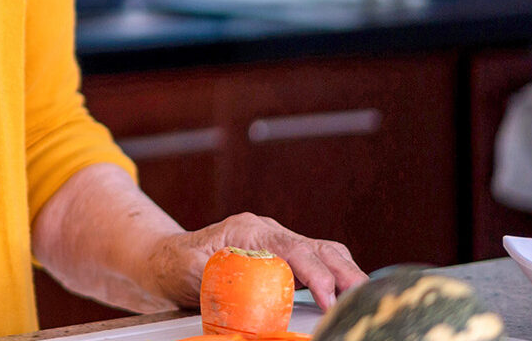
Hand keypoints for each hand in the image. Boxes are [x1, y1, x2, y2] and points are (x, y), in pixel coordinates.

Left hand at [146, 213, 366, 309]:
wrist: (166, 259)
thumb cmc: (176, 263)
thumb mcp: (190, 269)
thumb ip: (217, 275)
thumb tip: (244, 288)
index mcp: (249, 231)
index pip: (294, 249)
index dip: (316, 273)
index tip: (329, 297)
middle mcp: (269, 233)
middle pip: (319, 248)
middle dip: (346, 273)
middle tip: (364, 299)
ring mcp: (278, 243)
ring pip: (325, 253)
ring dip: (347, 275)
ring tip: (364, 299)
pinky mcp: (282, 258)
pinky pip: (318, 263)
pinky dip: (337, 278)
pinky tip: (348, 296)